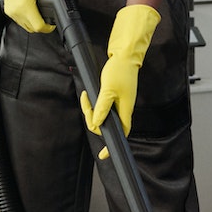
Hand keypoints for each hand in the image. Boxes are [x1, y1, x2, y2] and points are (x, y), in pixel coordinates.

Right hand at [0, 0, 60, 32]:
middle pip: (32, 29)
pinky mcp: (8, 9)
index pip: (38, 27)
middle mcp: (16, 11)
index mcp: (25, 6)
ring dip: (33, 22)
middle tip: (47, 18)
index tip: (51, 24)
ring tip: (38, 13)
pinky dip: (25, 18)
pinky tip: (30, 10)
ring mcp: (10, 11)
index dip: (48, 28)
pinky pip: (19, 20)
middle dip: (41, 25)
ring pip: (25, 26)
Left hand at [81, 3, 160, 158]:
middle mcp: (123, 109)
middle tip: (86, 104)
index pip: (121, 133)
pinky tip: (88, 97)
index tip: (104, 154)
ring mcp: (120, 103)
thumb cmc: (119, 71)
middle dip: (93, 119)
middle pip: (107, 124)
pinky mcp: (115, 97)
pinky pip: (102, 106)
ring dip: (91, 109)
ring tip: (85, 96)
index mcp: (125, 110)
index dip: (112, 144)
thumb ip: (102, 107)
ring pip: (102, 115)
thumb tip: (96, 123)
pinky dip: (93, 104)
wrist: (124, 56)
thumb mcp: (108, 90)